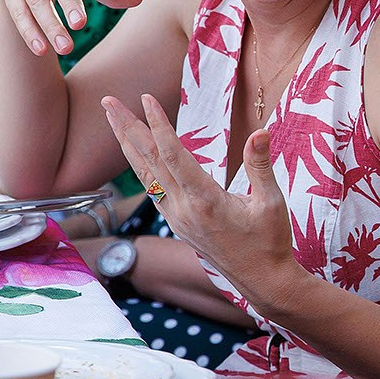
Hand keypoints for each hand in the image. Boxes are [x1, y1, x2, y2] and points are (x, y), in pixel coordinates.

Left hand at [101, 94, 295, 303]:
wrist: (261, 280)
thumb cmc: (270, 241)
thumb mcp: (271, 202)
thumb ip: (260, 165)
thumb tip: (260, 131)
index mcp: (204, 201)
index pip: (172, 155)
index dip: (157, 124)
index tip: (146, 98)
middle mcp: (182, 209)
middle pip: (147, 161)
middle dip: (127, 128)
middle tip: (108, 101)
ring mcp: (176, 218)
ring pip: (144, 175)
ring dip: (127, 145)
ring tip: (113, 119)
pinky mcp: (178, 223)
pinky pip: (151, 189)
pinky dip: (140, 166)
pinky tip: (135, 154)